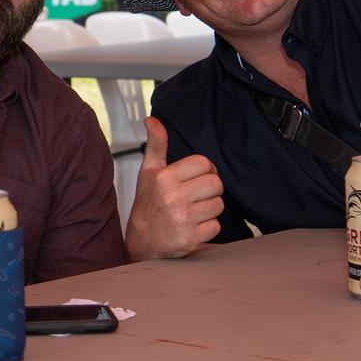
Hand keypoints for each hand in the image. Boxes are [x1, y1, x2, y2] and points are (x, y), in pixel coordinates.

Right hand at [124, 117, 224, 259]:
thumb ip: (155, 144)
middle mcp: (173, 198)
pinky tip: (193, 225)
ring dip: (209, 208)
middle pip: (215, 184)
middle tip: (197, 194)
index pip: (203, 163)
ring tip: (193, 210)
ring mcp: (182, 219)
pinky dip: (207, 227)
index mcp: (164, 178)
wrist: (142, 241)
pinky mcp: (190, 239)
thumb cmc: (148, 203)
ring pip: (218, 205)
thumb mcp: (148, 171)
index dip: (204, 169)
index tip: (196, 177)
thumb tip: (151, 120)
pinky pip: (215, 226)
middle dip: (210, 189)